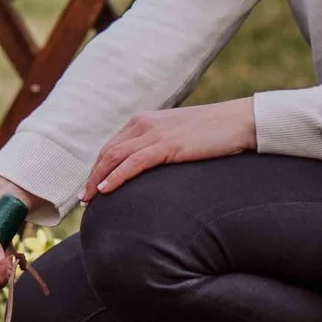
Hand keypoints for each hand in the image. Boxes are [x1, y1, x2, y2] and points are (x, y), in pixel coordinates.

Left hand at [82, 99, 256, 200]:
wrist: (238, 122)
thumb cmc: (212, 133)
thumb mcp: (178, 136)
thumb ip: (159, 146)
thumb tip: (149, 167)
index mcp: (144, 121)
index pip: (112, 146)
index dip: (98, 168)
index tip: (91, 187)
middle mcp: (144, 124)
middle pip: (107, 152)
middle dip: (92, 176)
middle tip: (83, 200)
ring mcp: (155, 133)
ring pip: (114, 157)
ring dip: (97, 180)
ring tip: (89, 200)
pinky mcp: (167, 145)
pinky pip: (133, 163)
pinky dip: (116, 177)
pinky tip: (106, 190)